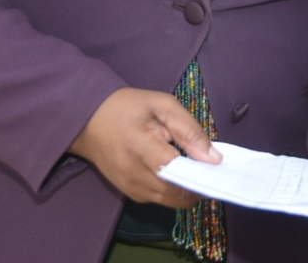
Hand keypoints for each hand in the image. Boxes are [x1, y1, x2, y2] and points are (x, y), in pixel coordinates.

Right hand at [67, 87, 220, 206]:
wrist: (88, 120)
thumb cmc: (127, 107)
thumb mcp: (163, 105)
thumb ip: (189, 130)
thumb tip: (213, 158)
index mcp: (141, 146)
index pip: (178, 172)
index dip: (201, 174)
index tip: (219, 169)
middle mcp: (133, 174)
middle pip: (176, 194)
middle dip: (198, 186)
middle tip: (211, 170)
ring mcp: (129, 187)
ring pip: (169, 201)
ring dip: (186, 191)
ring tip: (196, 170)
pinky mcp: (128, 193)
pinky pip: (158, 199)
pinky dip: (172, 191)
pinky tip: (178, 174)